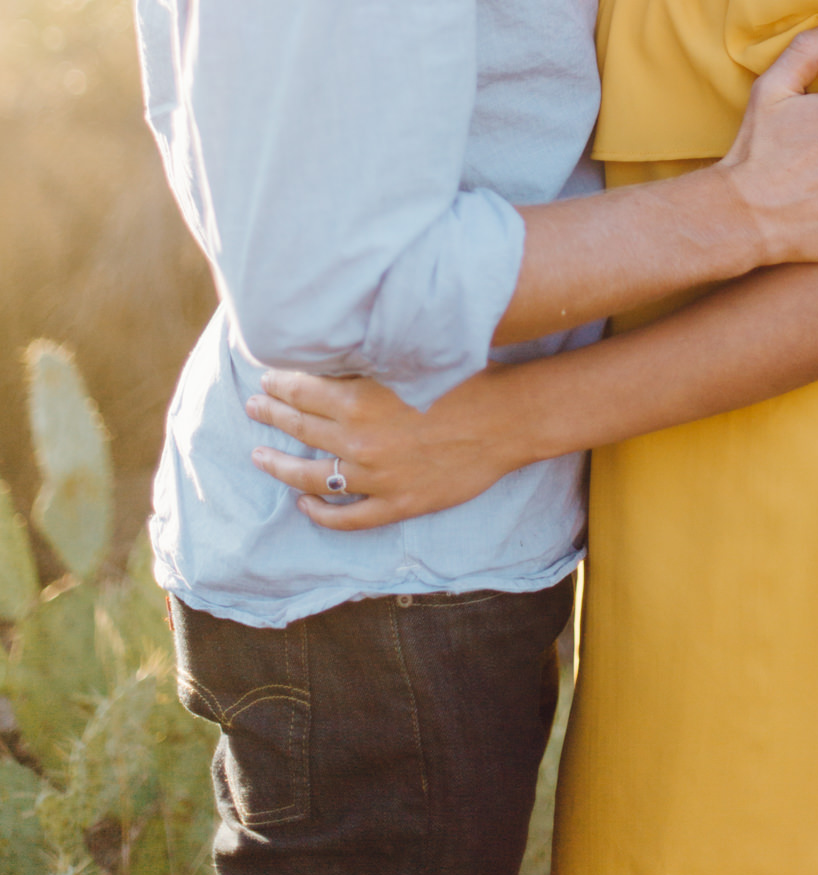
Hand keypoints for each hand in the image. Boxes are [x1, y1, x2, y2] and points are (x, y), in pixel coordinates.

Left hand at [247, 367, 523, 530]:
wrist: (507, 419)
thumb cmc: (464, 379)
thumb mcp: (408, 361)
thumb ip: (367, 365)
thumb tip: (332, 358)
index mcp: (359, 399)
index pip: (302, 390)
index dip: (279, 383)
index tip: (266, 378)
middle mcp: (359, 440)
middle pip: (301, 427)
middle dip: (272, 414)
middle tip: (253, 407)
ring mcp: (377, 477)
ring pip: (313, 476)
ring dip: (281, 466)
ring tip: (260, 456)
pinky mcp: (397, 503)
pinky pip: (349, 516)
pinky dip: (322, 513)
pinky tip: (304, 505)